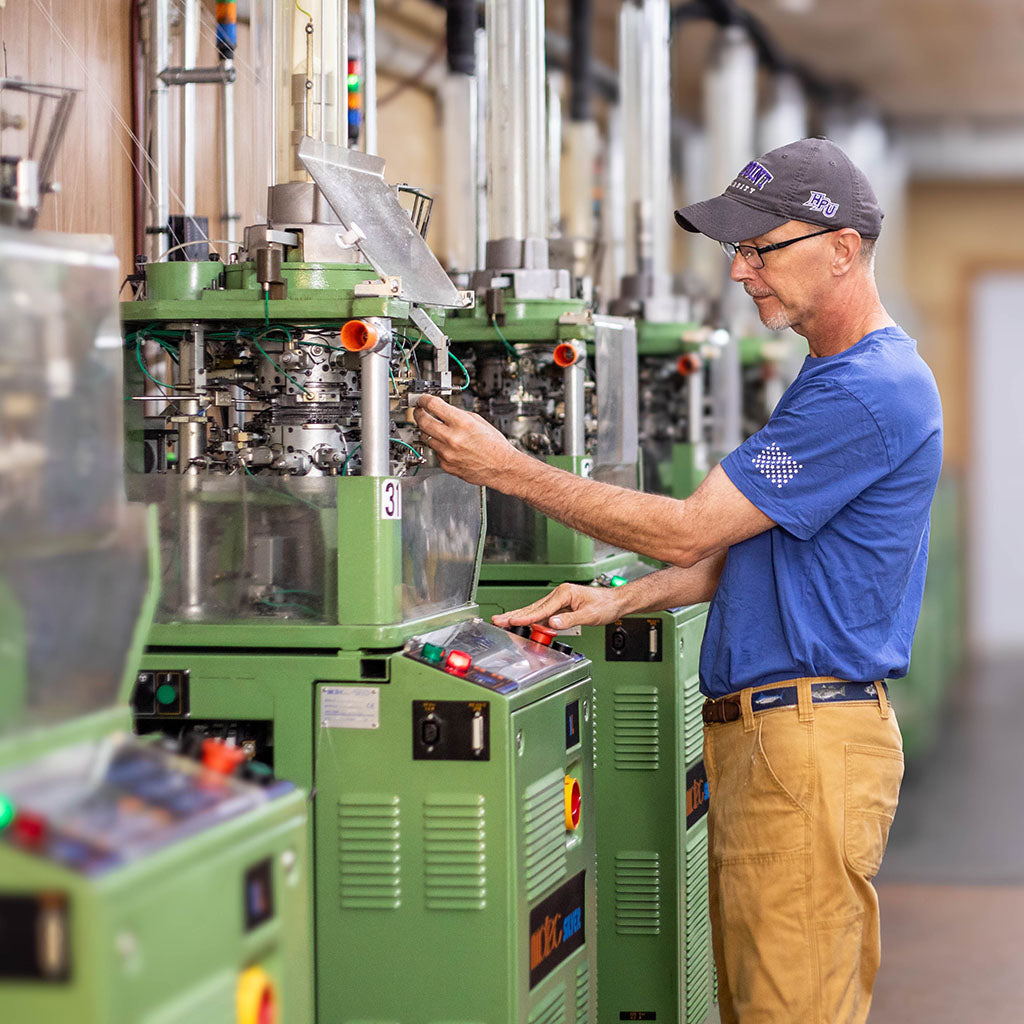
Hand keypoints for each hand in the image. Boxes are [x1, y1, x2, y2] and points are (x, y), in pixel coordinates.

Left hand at [413, 393, 526, 487]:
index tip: (422, 399)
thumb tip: (443, 410)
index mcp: (462, 423)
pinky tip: (448, 446)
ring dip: (428, 432)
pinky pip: (435, 452)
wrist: (501, 467)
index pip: (433, 405)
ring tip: (435, 429)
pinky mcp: (446, 465)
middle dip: (419, 414)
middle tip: (419, 411)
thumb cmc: (495, 446)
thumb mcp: (479, 421)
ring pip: (426, 438)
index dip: (424, 400)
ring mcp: (447, 453)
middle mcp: (452, 438)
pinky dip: (438, 447)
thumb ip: (459, 414)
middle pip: (423, 421)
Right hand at [491, 582, 625, 630]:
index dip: (528, 616)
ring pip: (535, 610)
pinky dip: (531, 619)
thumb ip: (569, 620)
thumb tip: (552, 624)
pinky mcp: (560, 608)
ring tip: (504, 621)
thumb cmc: (605, 605)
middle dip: (515, 614)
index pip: (543, 608)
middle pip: (533, 607)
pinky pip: (542, 614)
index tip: (514, 620)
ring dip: (520, 616)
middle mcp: (559, 595)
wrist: (615, 602)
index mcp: (565, 593)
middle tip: (498, 619)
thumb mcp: (590, 615)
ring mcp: (559, 601)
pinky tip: (522, 623)